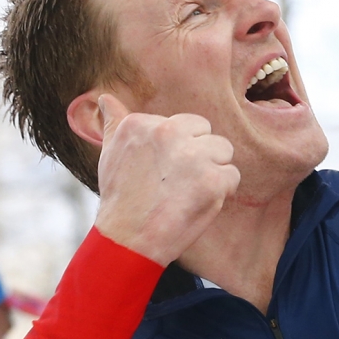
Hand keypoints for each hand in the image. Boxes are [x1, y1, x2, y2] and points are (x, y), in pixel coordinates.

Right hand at [94, 94, 240, 265]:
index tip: (162, 171)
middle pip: (207, 133)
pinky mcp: (212, 180)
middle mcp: (168, 132)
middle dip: (199, 155)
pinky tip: (199, 202)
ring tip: (189, 191)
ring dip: (213, 171)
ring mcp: (192, 155)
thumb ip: (115, 122)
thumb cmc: (121, 197)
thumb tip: (106, 99)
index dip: (179, 149)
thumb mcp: (109, 153)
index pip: (184, 124)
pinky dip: (222, 192)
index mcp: (143, 123)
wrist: (128, 239)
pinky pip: (232, 175)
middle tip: (178, 182)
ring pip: (223, 150)